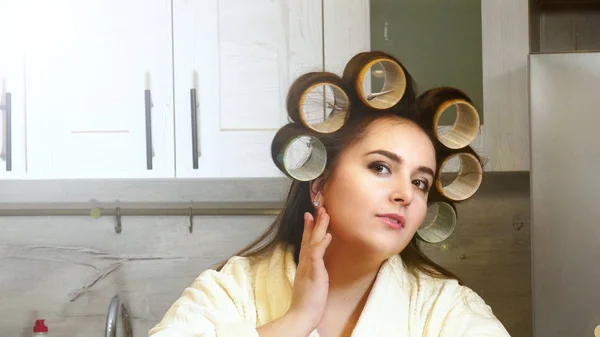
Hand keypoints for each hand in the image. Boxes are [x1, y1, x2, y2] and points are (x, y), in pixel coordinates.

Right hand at [287, 207, 332, 331]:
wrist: (302, 315)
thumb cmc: (307, 302)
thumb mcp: (309, 282)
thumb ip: (311, 271)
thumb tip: (314, 264)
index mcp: (304, 265)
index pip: (306, 242)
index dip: (308, 228)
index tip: (310, 215)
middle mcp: (305, 263)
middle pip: (309, 237)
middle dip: (315, 222)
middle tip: (319, 207)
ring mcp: (308, 266)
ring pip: (313, 241)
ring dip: (319, 227)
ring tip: (324, 214)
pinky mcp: (313, 272)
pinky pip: (317, 255)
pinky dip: (322, 244)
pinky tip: (328, 235)